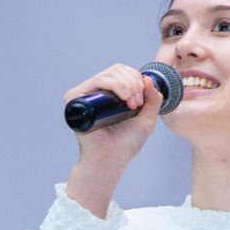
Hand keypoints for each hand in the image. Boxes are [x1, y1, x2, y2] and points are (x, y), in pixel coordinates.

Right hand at [64, 63, 161, 215]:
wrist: (111, 158)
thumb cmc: (125, 144)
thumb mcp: (147, 119)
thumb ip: (153, 100)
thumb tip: (148, 78)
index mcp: (110, 95)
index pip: (123, 73)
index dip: (137, 80)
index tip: (141, 101)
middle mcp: (97, 93)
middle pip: (117, 70)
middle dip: (133, 82)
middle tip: (137, 103)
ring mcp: (86, 95)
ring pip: (108, 74)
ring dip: (126, 84)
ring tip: (131, 103)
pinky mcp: (76, 99)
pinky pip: (96, 80)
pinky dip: (113, 83)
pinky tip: (122, 97)